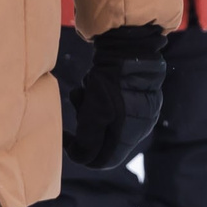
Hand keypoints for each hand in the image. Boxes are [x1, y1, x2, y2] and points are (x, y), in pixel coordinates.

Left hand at [63, 26, 166, 169]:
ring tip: (82, 91)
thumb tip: (80, 158)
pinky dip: (99, 100)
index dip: (81, 155)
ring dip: (89, 110)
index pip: (103, 161)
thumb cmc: (112, 82)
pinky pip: (113, 107)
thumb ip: (87, 140)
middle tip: (77, 105)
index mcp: (130, 135)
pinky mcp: (138, 95)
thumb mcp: (95, 114)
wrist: (131, 46)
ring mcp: (140, 110)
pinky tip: (93, 83)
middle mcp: (139, 127)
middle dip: (85, 126)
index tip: (66, 139)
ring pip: (106, 122)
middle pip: (103, 140)